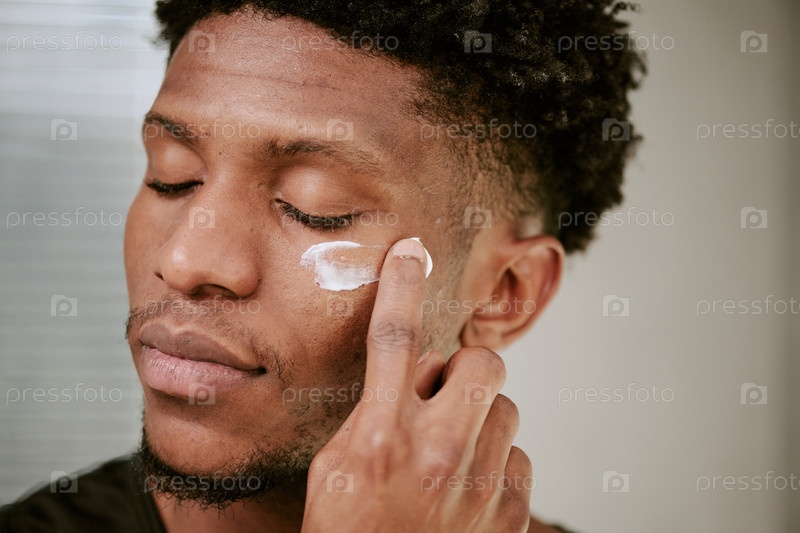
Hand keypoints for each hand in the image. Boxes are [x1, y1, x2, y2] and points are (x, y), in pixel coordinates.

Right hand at [301, 238, 532, 531]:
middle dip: (468, 366)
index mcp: (381, 439)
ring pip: (507, 408)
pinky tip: (468, 486)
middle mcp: (437, 454)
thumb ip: (372, 415)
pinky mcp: (510, 511)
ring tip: (452, 451)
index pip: (393, 342)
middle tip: (444, 392)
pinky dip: (496, 461)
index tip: (410, 253)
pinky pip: (519, 455)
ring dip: (482, 417)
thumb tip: (407, 377)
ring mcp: (480, 485)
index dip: (400, 288)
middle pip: (482, 362)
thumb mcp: (335, 470)